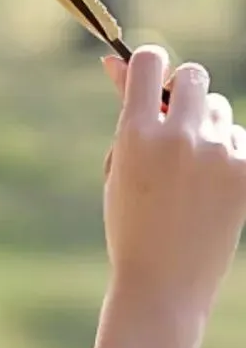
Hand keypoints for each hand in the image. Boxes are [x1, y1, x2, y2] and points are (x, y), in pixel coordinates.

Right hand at [99, 47, 245, 324]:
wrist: (162, 286)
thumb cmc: (131, 226)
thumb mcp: (118, 168)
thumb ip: (126, 114)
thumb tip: (115, 61)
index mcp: (135, 135)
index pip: (151, 62)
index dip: (151, 65)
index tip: (152, 82)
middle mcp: (178, 137)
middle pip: (194, 76)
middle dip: (186, 95)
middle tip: (176, 131)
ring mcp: (217, 153)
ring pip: (220, 110)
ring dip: (208, 129)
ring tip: (191, 177)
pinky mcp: (245, 170)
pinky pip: (240, 139)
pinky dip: (229, 157)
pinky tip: (213, 191)